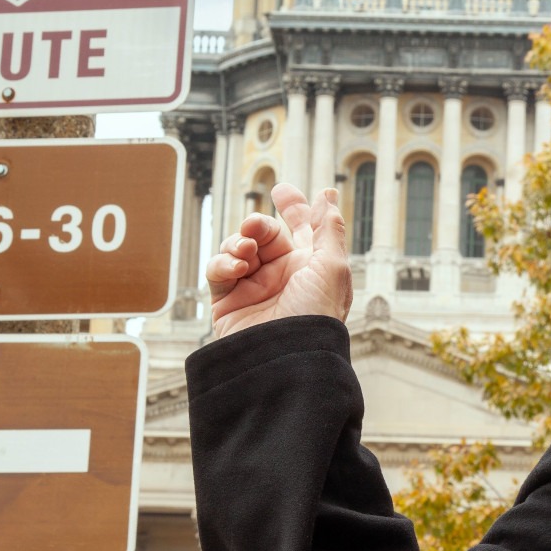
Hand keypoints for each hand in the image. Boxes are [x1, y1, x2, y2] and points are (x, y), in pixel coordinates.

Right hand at [207, 183, 352, 337]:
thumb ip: (328, 228)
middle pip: (264, 233)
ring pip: (238, 247)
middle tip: (254, 225)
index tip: (281, 189)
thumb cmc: (316, 315)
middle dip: (258, 224)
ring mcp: (254, 288)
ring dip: (238, 242)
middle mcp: (283, 276)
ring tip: (245, 253)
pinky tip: (236, 270)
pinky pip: (218, 270)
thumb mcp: (333, 267)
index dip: (293, 207)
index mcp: (311, 266)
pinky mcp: (227, 301)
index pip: (301, 228)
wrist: (285, 360)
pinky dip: (223, 263)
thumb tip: (328, 195)